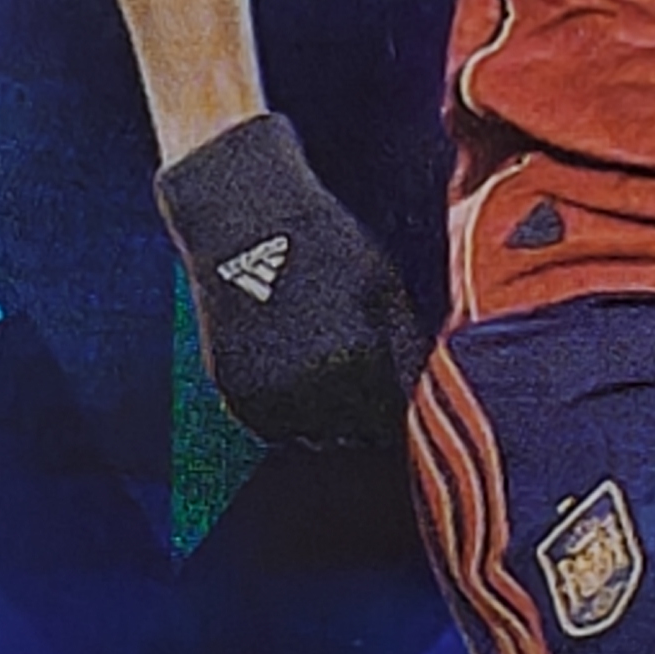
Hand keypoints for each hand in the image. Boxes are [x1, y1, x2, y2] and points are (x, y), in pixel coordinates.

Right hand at [154, 110, 425, 442]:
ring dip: (326, 418)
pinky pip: (272, 424)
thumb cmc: (322, 242)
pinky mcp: (232, 392)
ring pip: (313, 436)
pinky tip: (292, 367)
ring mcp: (267, 395)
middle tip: (362, 375)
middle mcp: (311, 391)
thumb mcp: (383, 286)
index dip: (401, 403)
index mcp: (359, 364)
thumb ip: (404, 347)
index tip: (397, 388)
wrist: (241, 217)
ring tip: (325, 368)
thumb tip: (422, 390)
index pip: (396, 418)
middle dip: (366, 412)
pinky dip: (287, 409)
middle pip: (356, 433)